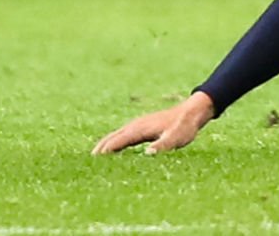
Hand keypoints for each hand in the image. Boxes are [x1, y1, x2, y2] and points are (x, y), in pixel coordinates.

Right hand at [93, 91, 215, 155]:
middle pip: (110, 139)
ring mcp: (137, 125)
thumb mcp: (177, 138)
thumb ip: (163, 145)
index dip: (103, 153)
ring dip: (104, 147)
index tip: (91, 165)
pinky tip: (113, 152)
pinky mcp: (142, 127)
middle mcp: (134, 126)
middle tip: (84, 166)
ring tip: (93, 161)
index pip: (115, 143)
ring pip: (115, 136)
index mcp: (139, 129)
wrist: (194, 111)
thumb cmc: (185, 126)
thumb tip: (147, 154)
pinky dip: (113, 144)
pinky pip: (122, 136)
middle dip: (98, 151)